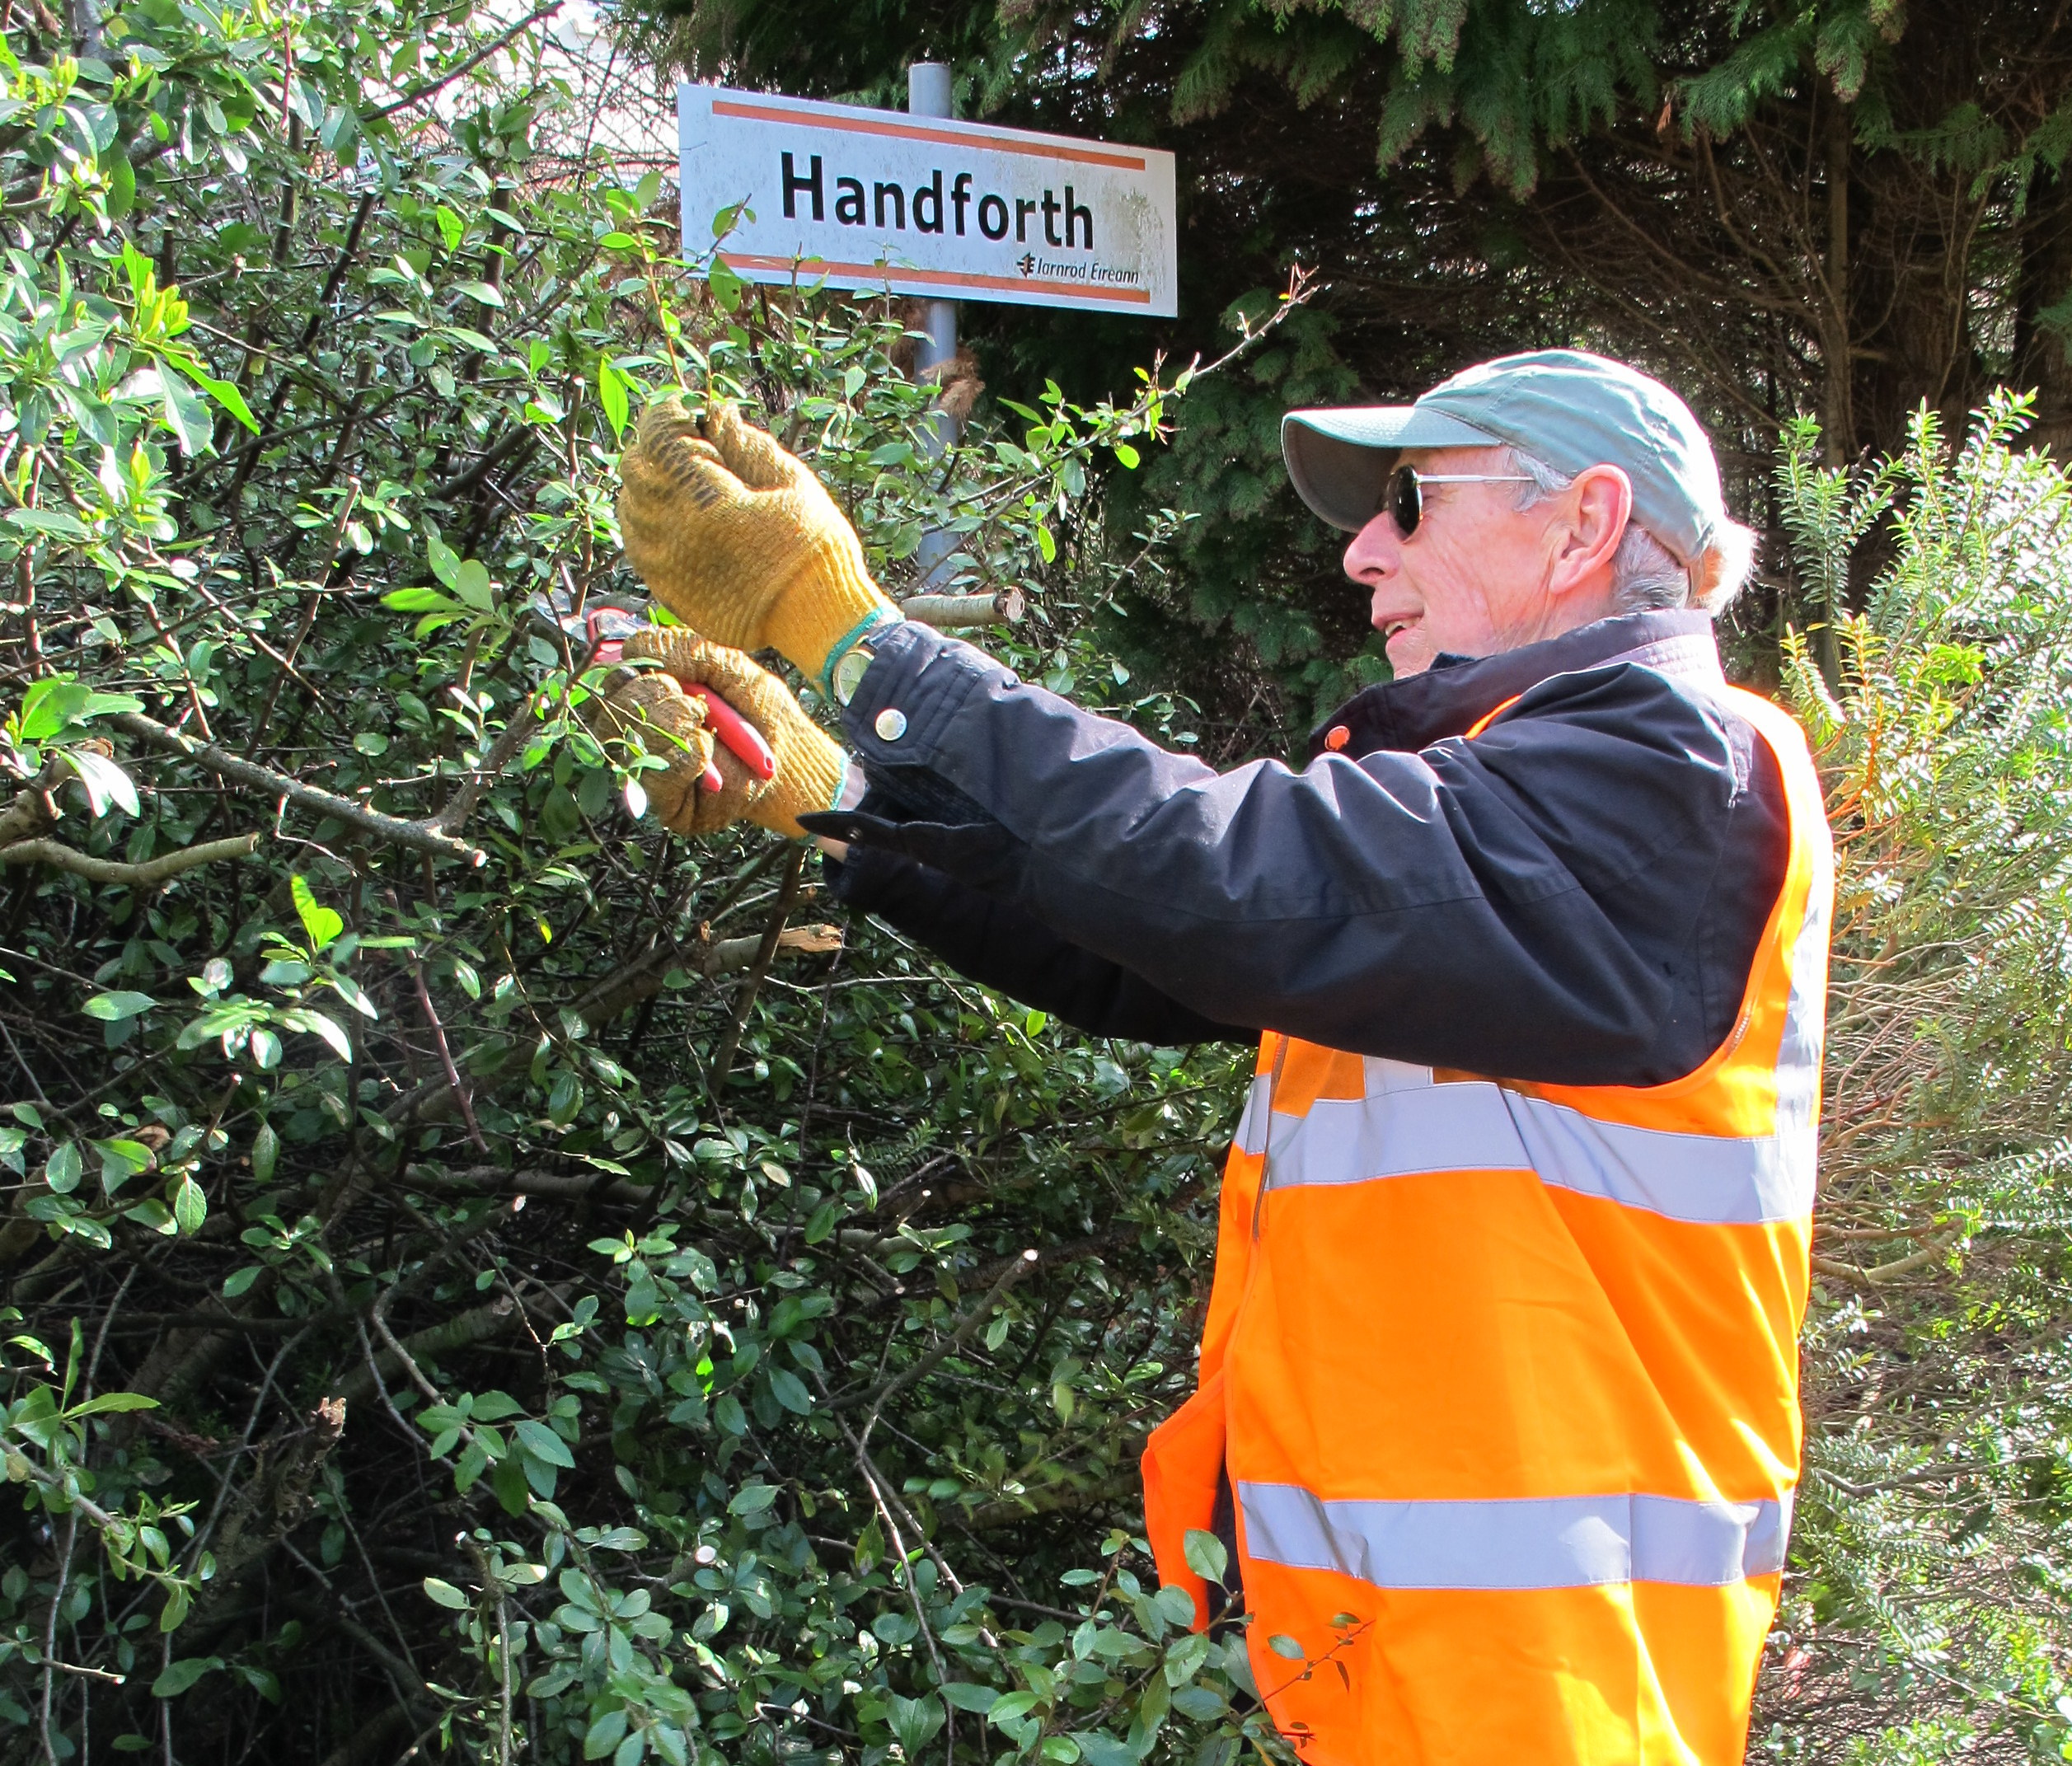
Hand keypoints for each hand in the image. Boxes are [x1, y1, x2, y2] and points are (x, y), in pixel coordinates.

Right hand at [602, 628, 848, 839]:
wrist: (792, 756)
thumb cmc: (761, 710)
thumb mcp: (727, 666)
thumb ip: (683, 650)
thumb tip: (631, 647)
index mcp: (648, 698)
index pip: (607, 681)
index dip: (624, 670)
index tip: (654, 669)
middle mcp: (640, 734)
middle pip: (606, 708)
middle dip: (650, 694)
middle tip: (693, 701)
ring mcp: (650, 771)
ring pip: (626, 739)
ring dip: (669, 721)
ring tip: (703, 721)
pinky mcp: (667, 803)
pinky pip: (654, 775)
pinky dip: (683, 754)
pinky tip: (705, 749)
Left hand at [616, 396, 895, 680]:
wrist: (819, 617)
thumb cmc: (815, 546)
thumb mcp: (792, 483)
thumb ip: (748, 446)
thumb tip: (720, 415)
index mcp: (709, 498)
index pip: (660, 438)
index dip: (667, 415)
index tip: (683, 409)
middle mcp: (678, 531)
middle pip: (636, 470)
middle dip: (655, 448)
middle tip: (682, 445)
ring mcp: (668, 564)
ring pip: (630, 508)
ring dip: (647, 486)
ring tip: (678, 482)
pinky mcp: (670, 591)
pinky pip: (637, 547)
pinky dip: (644, 524)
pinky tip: (670, 517)